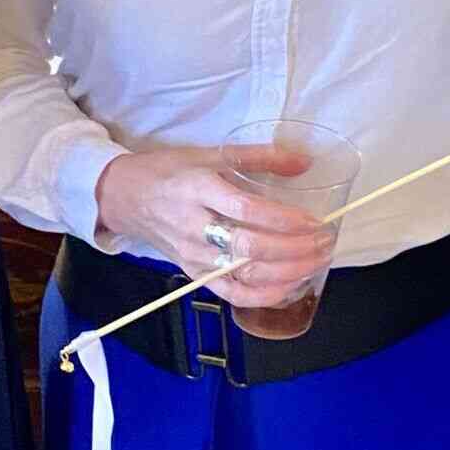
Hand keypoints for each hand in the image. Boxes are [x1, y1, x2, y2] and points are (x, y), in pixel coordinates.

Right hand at [94, 146, 335, 311]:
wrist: (125, 197)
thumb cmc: (169, 172)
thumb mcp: (209, 154)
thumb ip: (258, 157)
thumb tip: (304, 160)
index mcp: (198, 189)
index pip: (247, 212)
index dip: (285, 220)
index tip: (314, 221)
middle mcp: (194, 226)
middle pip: (250, 247)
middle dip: (295, 250)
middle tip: (324, 242)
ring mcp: (193, 254)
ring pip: (245, 274)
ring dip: (287, 273)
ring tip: (316, 261)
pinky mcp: (193, 273)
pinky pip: (231, 293)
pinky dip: (263, 296)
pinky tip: (289, 287)